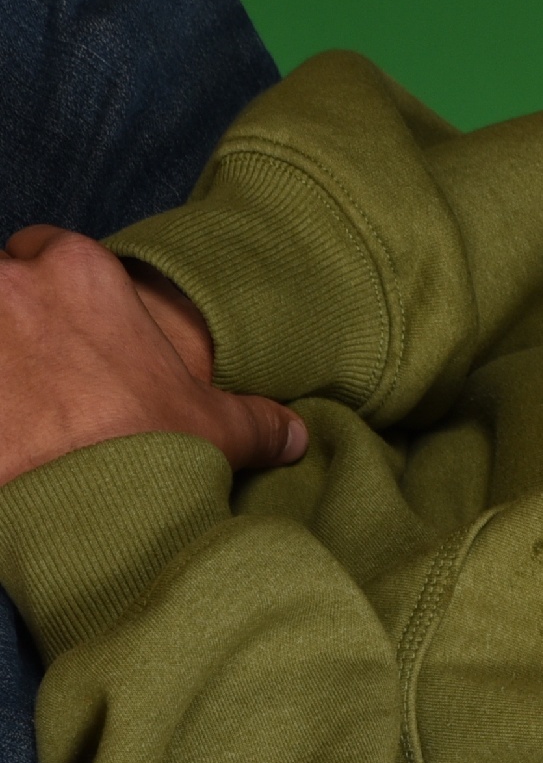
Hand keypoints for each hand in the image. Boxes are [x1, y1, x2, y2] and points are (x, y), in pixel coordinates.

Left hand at [0, 226, 305, 485]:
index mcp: (82, 273)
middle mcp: (9, 283)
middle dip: (11, 318)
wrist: (80, 512)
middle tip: (34, 375)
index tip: (70, 336)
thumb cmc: (147, 453)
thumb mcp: (217, 431)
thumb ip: (257, 420)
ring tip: (10, 405)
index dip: (60, 292)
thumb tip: (294, 433)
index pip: (51, 249)